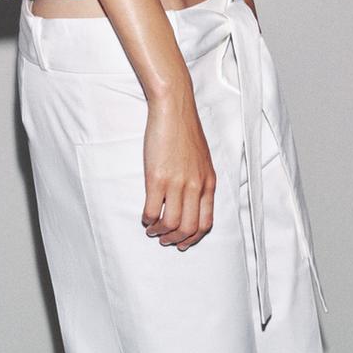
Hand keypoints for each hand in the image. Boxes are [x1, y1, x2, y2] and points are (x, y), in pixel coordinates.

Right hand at [141, 90, 215, 249]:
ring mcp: (176, 183)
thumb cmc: (186, 132)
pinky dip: (148, 219)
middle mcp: (195, 186)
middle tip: (165, 240)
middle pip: (188, 228)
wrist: (174, 110)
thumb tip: (192, 202)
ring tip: (152, 230)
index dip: (193, 238)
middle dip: (175, 239)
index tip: (182, 242)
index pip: (205, 222)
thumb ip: (200, 181)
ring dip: (159, 232)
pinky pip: (152, 210)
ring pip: (170, 223)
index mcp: (208, 183)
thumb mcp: (202, 160)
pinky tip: (145, 217)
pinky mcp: (157, 178)